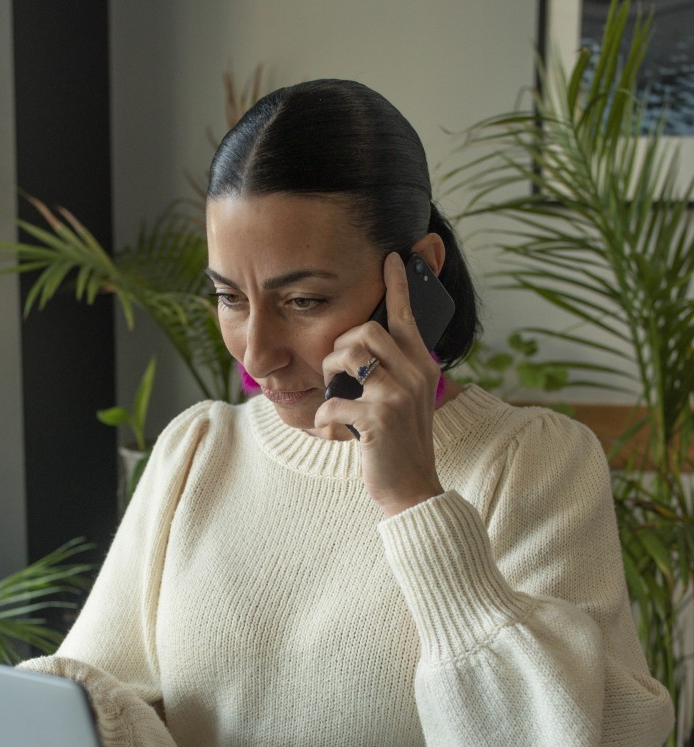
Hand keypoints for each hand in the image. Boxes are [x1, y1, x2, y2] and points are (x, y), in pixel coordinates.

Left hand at [314, 252, 443, 517]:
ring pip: (347, 357)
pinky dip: (322, 419)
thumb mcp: (403, 401)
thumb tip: (357, 345)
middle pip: (365, 331)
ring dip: (328, 378)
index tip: (391, 258)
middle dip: (338, 349)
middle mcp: (415, 373)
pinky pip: (332, 402)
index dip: (398, 286)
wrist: (412, 488)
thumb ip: (391, 371)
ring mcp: (398, 395)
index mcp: (422, 366)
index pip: (407, 317)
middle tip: (336, 376)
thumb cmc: (399, 443)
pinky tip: (332, 432)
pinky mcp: (379, 418)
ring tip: (333, 399)